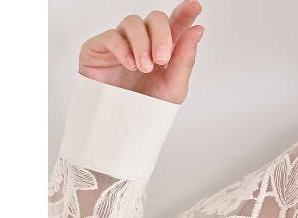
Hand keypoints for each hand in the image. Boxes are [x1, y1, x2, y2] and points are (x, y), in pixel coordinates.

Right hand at [78, 1, 204, 103]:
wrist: (121, 125)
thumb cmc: (146, 107)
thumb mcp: (173, 88)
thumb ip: (185, 60)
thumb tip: (197, 31)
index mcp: (164, 50)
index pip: (176, 25)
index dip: (184, 13)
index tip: (194, 6)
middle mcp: (144, 41)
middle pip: (155, 18)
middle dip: (162, 35)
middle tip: (162, 59)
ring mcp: (122, 42)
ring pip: (133, 22)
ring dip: (142, 44)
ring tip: (144, 68)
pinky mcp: (100, 47)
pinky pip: (112, 36)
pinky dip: (123, 49)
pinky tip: (130, 65)